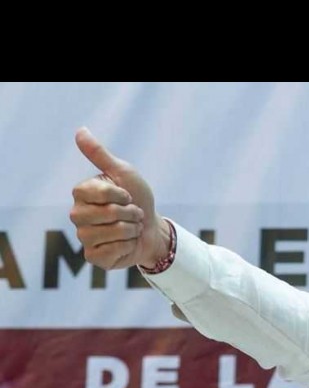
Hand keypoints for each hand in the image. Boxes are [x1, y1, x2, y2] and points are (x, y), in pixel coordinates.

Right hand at [70, 127, 169, 269]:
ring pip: (110, 233)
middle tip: (133, 214)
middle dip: (130, 214)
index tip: (127, 195)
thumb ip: (100, 154)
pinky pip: (111, 252)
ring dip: (131, 230)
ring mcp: (84, 237)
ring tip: (130, 228)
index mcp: (82, 194)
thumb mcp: (123, 172)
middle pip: (106, 214)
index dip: (120, 195)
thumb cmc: (137, 198)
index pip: (97, 193)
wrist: (152, 228)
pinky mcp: (94, 257)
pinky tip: (126, 244)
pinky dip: (127, 247)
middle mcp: (78, 215)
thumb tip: (80, 130)